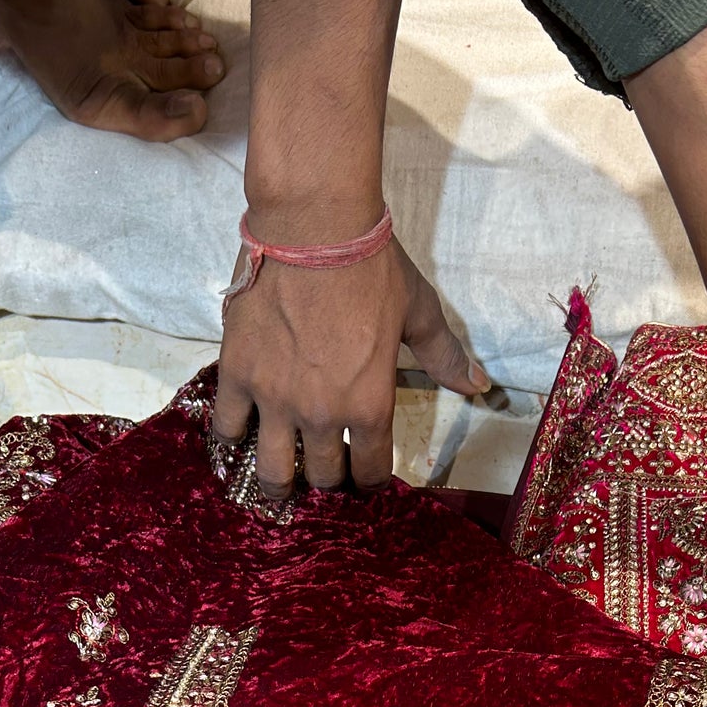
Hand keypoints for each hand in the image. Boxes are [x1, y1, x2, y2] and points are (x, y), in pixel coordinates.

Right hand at [213, 232, 488, 496]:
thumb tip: (478, 384)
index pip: (370, 472)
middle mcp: (321, 414)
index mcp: (369, 406)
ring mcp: (275, 399)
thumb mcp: (418, 311)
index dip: (370, 480)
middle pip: (322, 477)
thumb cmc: (371, 266)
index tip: (366, 475)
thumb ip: (444, 356)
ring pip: (273, 469)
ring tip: (280, 480)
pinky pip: (228, 427)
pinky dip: (232, 440)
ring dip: (279, 481)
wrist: (314, 225)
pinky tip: (239, 440)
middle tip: (324, 468)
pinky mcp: (238, 375)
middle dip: (328, 479)